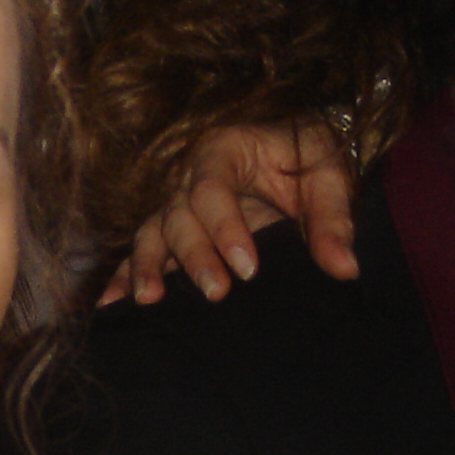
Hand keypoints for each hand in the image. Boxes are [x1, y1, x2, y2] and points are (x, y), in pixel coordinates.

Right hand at [101, 120, 360, 305]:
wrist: (289, 148)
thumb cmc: (306, 157)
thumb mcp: (327, 179)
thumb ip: (333, 221)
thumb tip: (345, 269)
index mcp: (223, 151)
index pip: (213, 190)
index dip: (225, 228)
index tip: (249, 268)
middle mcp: (189, 177)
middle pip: (178, 215)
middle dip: (194, 256)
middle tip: (216, 293)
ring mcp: (175, 204)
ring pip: (152, 233)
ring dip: (147, 267)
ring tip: (150, 300)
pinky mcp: (171, 230)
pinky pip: (142, 251)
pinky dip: (124, 276)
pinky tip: (110, 306)